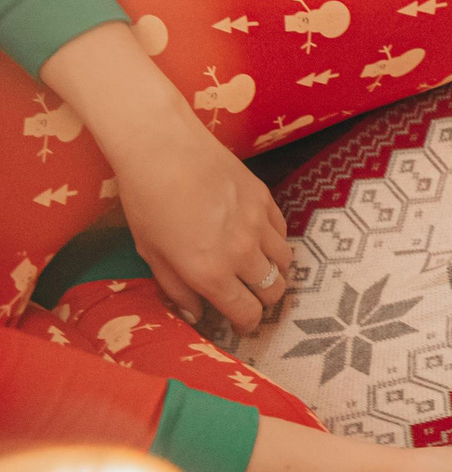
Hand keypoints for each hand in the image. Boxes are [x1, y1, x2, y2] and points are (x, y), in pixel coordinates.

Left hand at [37, 21, 293, 330]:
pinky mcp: (266, 200)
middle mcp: (241, 253)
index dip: (247, 324)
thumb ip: (177, 288)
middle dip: (265, 301)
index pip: (246, 311)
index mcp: (209, 272)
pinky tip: (259, 240)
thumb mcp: (151, 253)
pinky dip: (274, 242)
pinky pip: (282, 232)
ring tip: (260, 271)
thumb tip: (197, 313)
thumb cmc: (146, 201)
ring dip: (275, 272)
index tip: (243, 324)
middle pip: (274, 290)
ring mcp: (258, 225)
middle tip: (252, 298)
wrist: (162, 147)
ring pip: (285, 262)